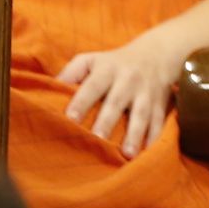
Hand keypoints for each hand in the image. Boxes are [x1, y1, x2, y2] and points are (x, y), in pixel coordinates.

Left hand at [58, 33, 184, 158]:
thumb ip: (71, 73)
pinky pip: (159, 121)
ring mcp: (146, 93)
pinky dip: (155, 137)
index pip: (93, 86)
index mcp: (108, 69)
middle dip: (107, 121)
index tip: (70, 118)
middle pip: (116, 102)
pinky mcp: (160, 104)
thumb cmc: (114, 62)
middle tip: (97, 139)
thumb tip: (48, 89)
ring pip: (141, 114)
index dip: (82, 101)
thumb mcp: (92, 59)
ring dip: (134, 134)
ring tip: (127, 154)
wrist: (158, 54)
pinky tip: (148, 151)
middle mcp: (128, 80)